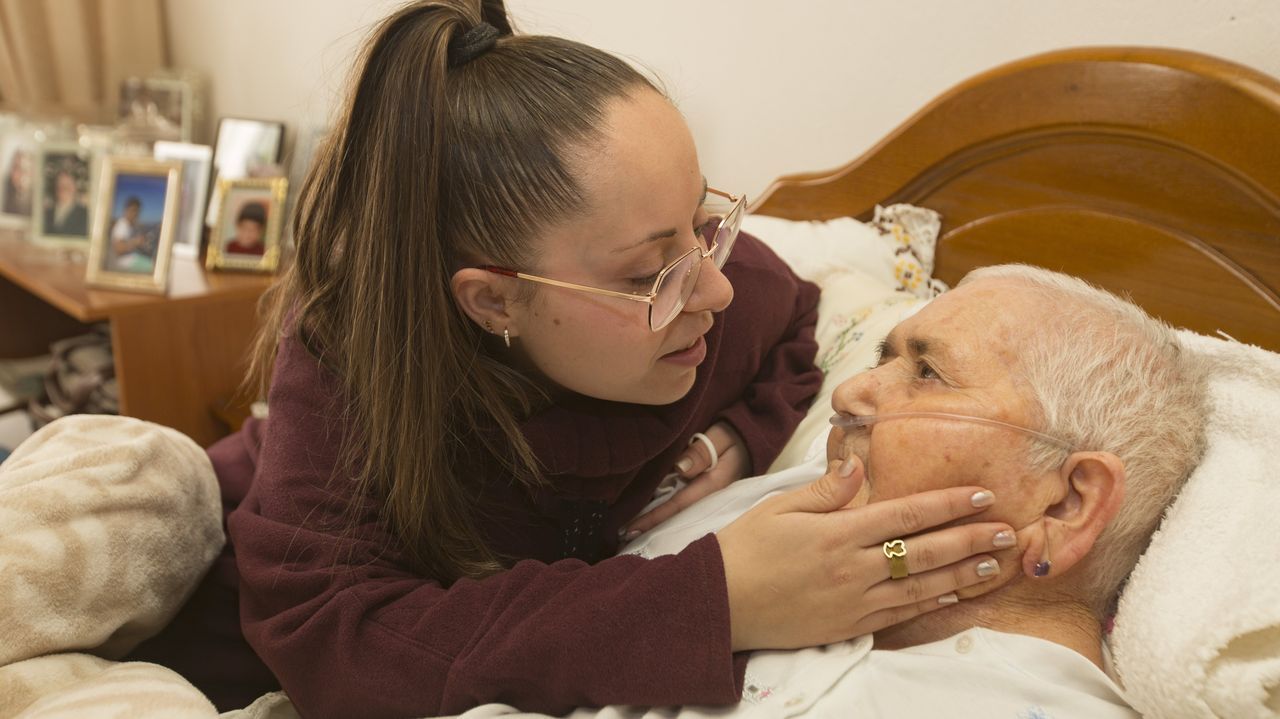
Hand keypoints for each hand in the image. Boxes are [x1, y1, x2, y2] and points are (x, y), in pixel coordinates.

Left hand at [624, 422, 748, 536]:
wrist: (754, 437)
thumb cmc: (735, 434)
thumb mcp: (721, 437)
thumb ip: (701, 452)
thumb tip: (679, 468)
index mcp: (713, 485)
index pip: (677, 505)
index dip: (654, 518)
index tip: (630, 528)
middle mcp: (708, 494)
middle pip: (674, 513)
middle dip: (650, 524)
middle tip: (621, 535)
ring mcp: (706, 493)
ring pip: (676, 508)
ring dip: (654, 517)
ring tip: (629, 529)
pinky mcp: (703, 489)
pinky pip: (680, 499)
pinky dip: (663, 505)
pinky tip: (646, 510)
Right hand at [718, 456, 1016, 651]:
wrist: (718, 605)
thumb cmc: (744, 550)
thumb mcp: (777, 508)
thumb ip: (823, 489)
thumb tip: (856, 464)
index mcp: (836, 533)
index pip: (905, 515)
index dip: (947, 505)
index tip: (981, 496)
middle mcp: (853, 569)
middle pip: (924, 552)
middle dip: (970, 539)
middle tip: (1008, 530)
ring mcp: (854, 602)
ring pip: (921, 587)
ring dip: (963, 574)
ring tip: (996, 564)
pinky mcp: (849, 626)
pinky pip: (901, 614)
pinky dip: (931, 603)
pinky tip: (955, 595)